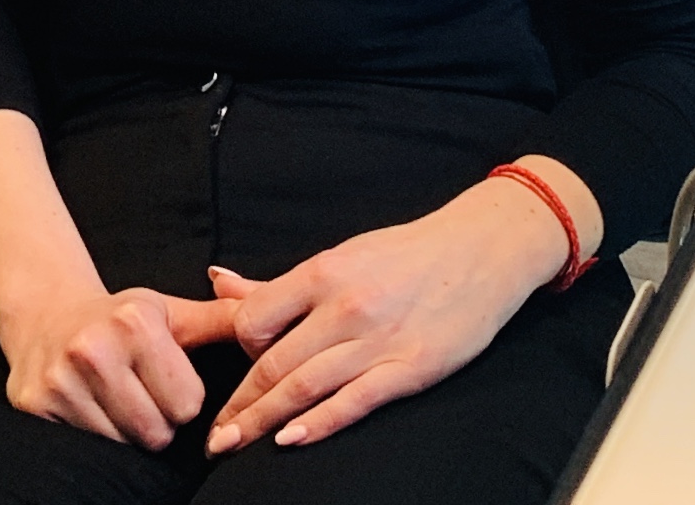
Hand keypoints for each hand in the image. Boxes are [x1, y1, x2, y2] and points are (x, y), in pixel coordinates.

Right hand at [0, 282, 238, 450]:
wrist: (47, 313)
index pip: (188, 405)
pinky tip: (91, 407)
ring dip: (126, 431)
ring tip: (116, 398)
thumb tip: (270, 318)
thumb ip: (224, 319)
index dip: (182, 397)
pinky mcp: (36, 405)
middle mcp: (94, 348)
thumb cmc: (121, 318)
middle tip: (139, 391)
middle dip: (157, 420)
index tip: (165, 377)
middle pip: (156, 432)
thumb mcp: (172, 312)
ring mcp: (60, 379)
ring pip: (122, 446)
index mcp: (135, 322)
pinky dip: (95, 437)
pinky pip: (88, 449)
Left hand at [202, 170, 581, 455]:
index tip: (226, 377)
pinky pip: (355, 401)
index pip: (257, 318)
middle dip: (240, 404)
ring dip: (264, 420)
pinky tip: (290, 440)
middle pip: (275, 362)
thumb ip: (278, 283)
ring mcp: (379, 339)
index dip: (237, 352)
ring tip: (235, 445)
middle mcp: (346, 305)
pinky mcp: (411, 368)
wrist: (481, 250)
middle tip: (213, 438)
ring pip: (307, 386)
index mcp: (325, 271)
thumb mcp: (340, 256)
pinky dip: (319, 423)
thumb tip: (218, 283)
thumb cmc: (405, 253)